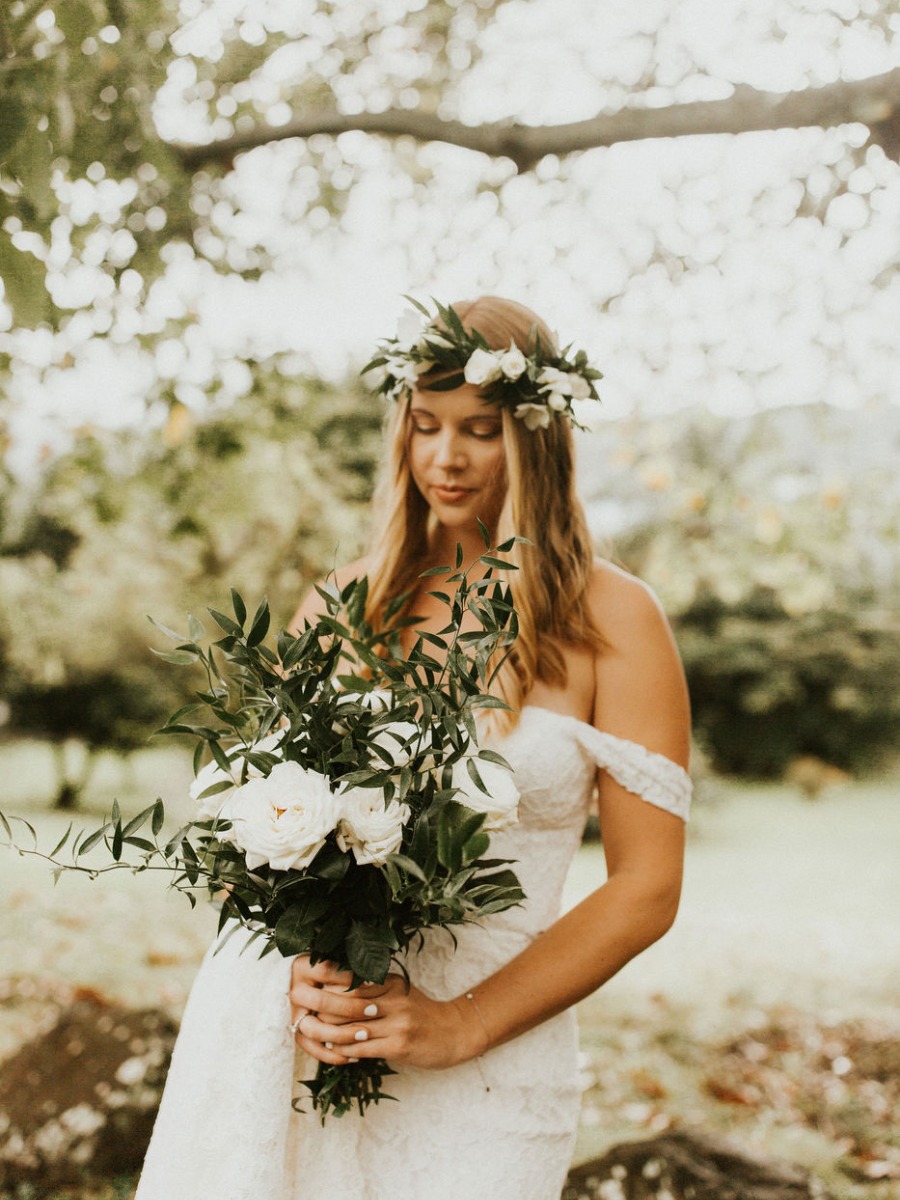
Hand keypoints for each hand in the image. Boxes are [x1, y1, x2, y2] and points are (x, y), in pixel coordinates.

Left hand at [288, 957, 480, 1070]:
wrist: (455, 1033)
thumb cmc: (423, 1014)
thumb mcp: (402, 993)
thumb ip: (376, 990)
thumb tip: (339, 990)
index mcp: (392, 984)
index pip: (352, 983)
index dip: (327, 987)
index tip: (307, 989)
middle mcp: (394, 1000)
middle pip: (347, 1003)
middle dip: (319, 1007)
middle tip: (299, 1009)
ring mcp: (397, 1023)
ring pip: (350, 1028)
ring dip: (327, 1034)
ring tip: (312, 1034)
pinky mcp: (399, 1045)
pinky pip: (362, 1049)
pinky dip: (345, 1052)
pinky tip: (336, 1053)